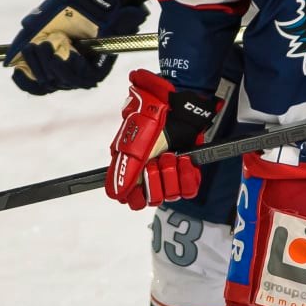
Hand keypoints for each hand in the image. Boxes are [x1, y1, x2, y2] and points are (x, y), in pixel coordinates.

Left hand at [4, 0, 147, 95]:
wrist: (84, 7)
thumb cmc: (98, 12)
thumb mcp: (113, 13)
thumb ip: (125, 17)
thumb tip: (135, 14)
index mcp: (96, 66)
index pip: (84, 78)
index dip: (71, 69)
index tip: (63, 53)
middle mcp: (78, 74)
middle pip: (63, 81)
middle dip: (49, 65)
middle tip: (42, 45)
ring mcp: (59, 72)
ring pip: (46, 80)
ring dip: (36, 66)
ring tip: (30, 47)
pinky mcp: (44, 68)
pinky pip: (34, 84)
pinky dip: (24, 80)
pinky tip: (17, 71)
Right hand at [106, 69, 219, 210]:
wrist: (179, 105)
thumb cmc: (154, 114)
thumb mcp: (135, 138)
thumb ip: (126, 166)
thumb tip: (117, 192)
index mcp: (131, 169)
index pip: (129, 199)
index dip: (135, 195)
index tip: (141, 180)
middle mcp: (149, 175)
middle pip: (150, 200)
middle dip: (155, 181)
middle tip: (158, 160)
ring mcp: (169, 175)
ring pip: (170, 196)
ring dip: (172, 173)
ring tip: (172, 154)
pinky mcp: (187, 173)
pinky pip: (189, 190)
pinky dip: (188, 175)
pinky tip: (185, 159)